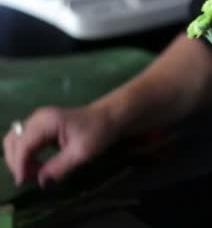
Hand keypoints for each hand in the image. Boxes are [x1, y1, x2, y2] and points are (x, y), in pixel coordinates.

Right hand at [3, 105, 117, 186]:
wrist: (110, 117)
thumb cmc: (98, 132)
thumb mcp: (82, 152)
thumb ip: (59, 167)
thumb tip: (41, 182)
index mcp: (47, 121)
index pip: (23, 144)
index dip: (20, 165)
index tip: (24, 182)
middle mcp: (37, 118)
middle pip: (13, 141)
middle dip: (16, 162)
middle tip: (28, 180)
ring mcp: (38, 120)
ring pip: (15, 141)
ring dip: (18, 159)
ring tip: (32, 175)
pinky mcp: (40, 126)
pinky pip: (23, 141)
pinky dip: (24, 155)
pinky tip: (35, 167)